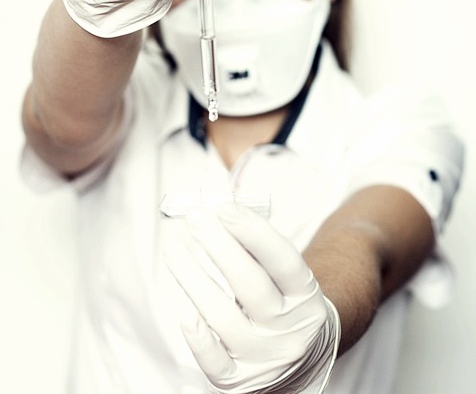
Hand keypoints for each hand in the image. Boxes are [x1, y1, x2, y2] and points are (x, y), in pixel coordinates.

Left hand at [165, 204, 339, 393]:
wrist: (303, 356)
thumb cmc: (281, 300)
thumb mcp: (281, 272)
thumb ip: (253, 242)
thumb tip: (216, 199)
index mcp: (306, 295)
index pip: (283, 259)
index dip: (252, 231)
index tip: (223, 206)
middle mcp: (291, 328)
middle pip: (251, 285)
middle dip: (219, 246)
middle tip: (194, 217)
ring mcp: (267, 357)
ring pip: (225, 318)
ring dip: (194, 280)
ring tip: (173, 250)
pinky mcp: (242, 380)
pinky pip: (215, 363)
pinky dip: (199, 339)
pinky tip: (185, 313)